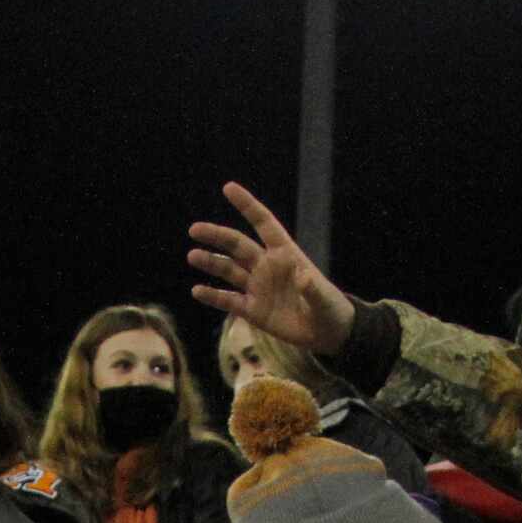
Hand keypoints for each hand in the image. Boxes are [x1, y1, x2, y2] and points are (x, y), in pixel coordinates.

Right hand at [187, 180, 359, 356]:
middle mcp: (267, 267)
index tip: (228, 188)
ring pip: (229, 270)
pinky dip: (213, 296)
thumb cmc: (329, 309)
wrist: (326, 334)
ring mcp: (258, 288)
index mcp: (285, 254)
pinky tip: (197, 291)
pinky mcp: (252, 310)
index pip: (263, 224)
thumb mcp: (324, 299)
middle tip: (194, 229)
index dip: (247, 206)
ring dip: (211, 262)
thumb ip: (313, 288)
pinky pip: (229, 301)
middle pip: (238, 245)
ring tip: (193, 256)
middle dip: (217, 235)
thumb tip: (304, 278)